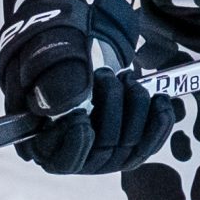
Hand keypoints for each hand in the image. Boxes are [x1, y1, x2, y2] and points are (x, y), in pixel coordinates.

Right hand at [0, 0, 177, 174]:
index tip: (81, 115)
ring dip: (135, 108)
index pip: (61, 159)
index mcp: (39, 138)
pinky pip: (150, 143)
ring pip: (129, 146)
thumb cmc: (49, 46)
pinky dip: (159, 122)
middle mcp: (73, 152)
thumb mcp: (43, 51)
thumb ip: (55, 74)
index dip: (75, 143)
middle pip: (101, 151)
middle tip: (105, 76)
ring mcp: (102, 150)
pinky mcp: (126, 141)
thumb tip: (71, 101)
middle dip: (110, 110)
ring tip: (125, 78)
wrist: (72, 39)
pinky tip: (160, 99)